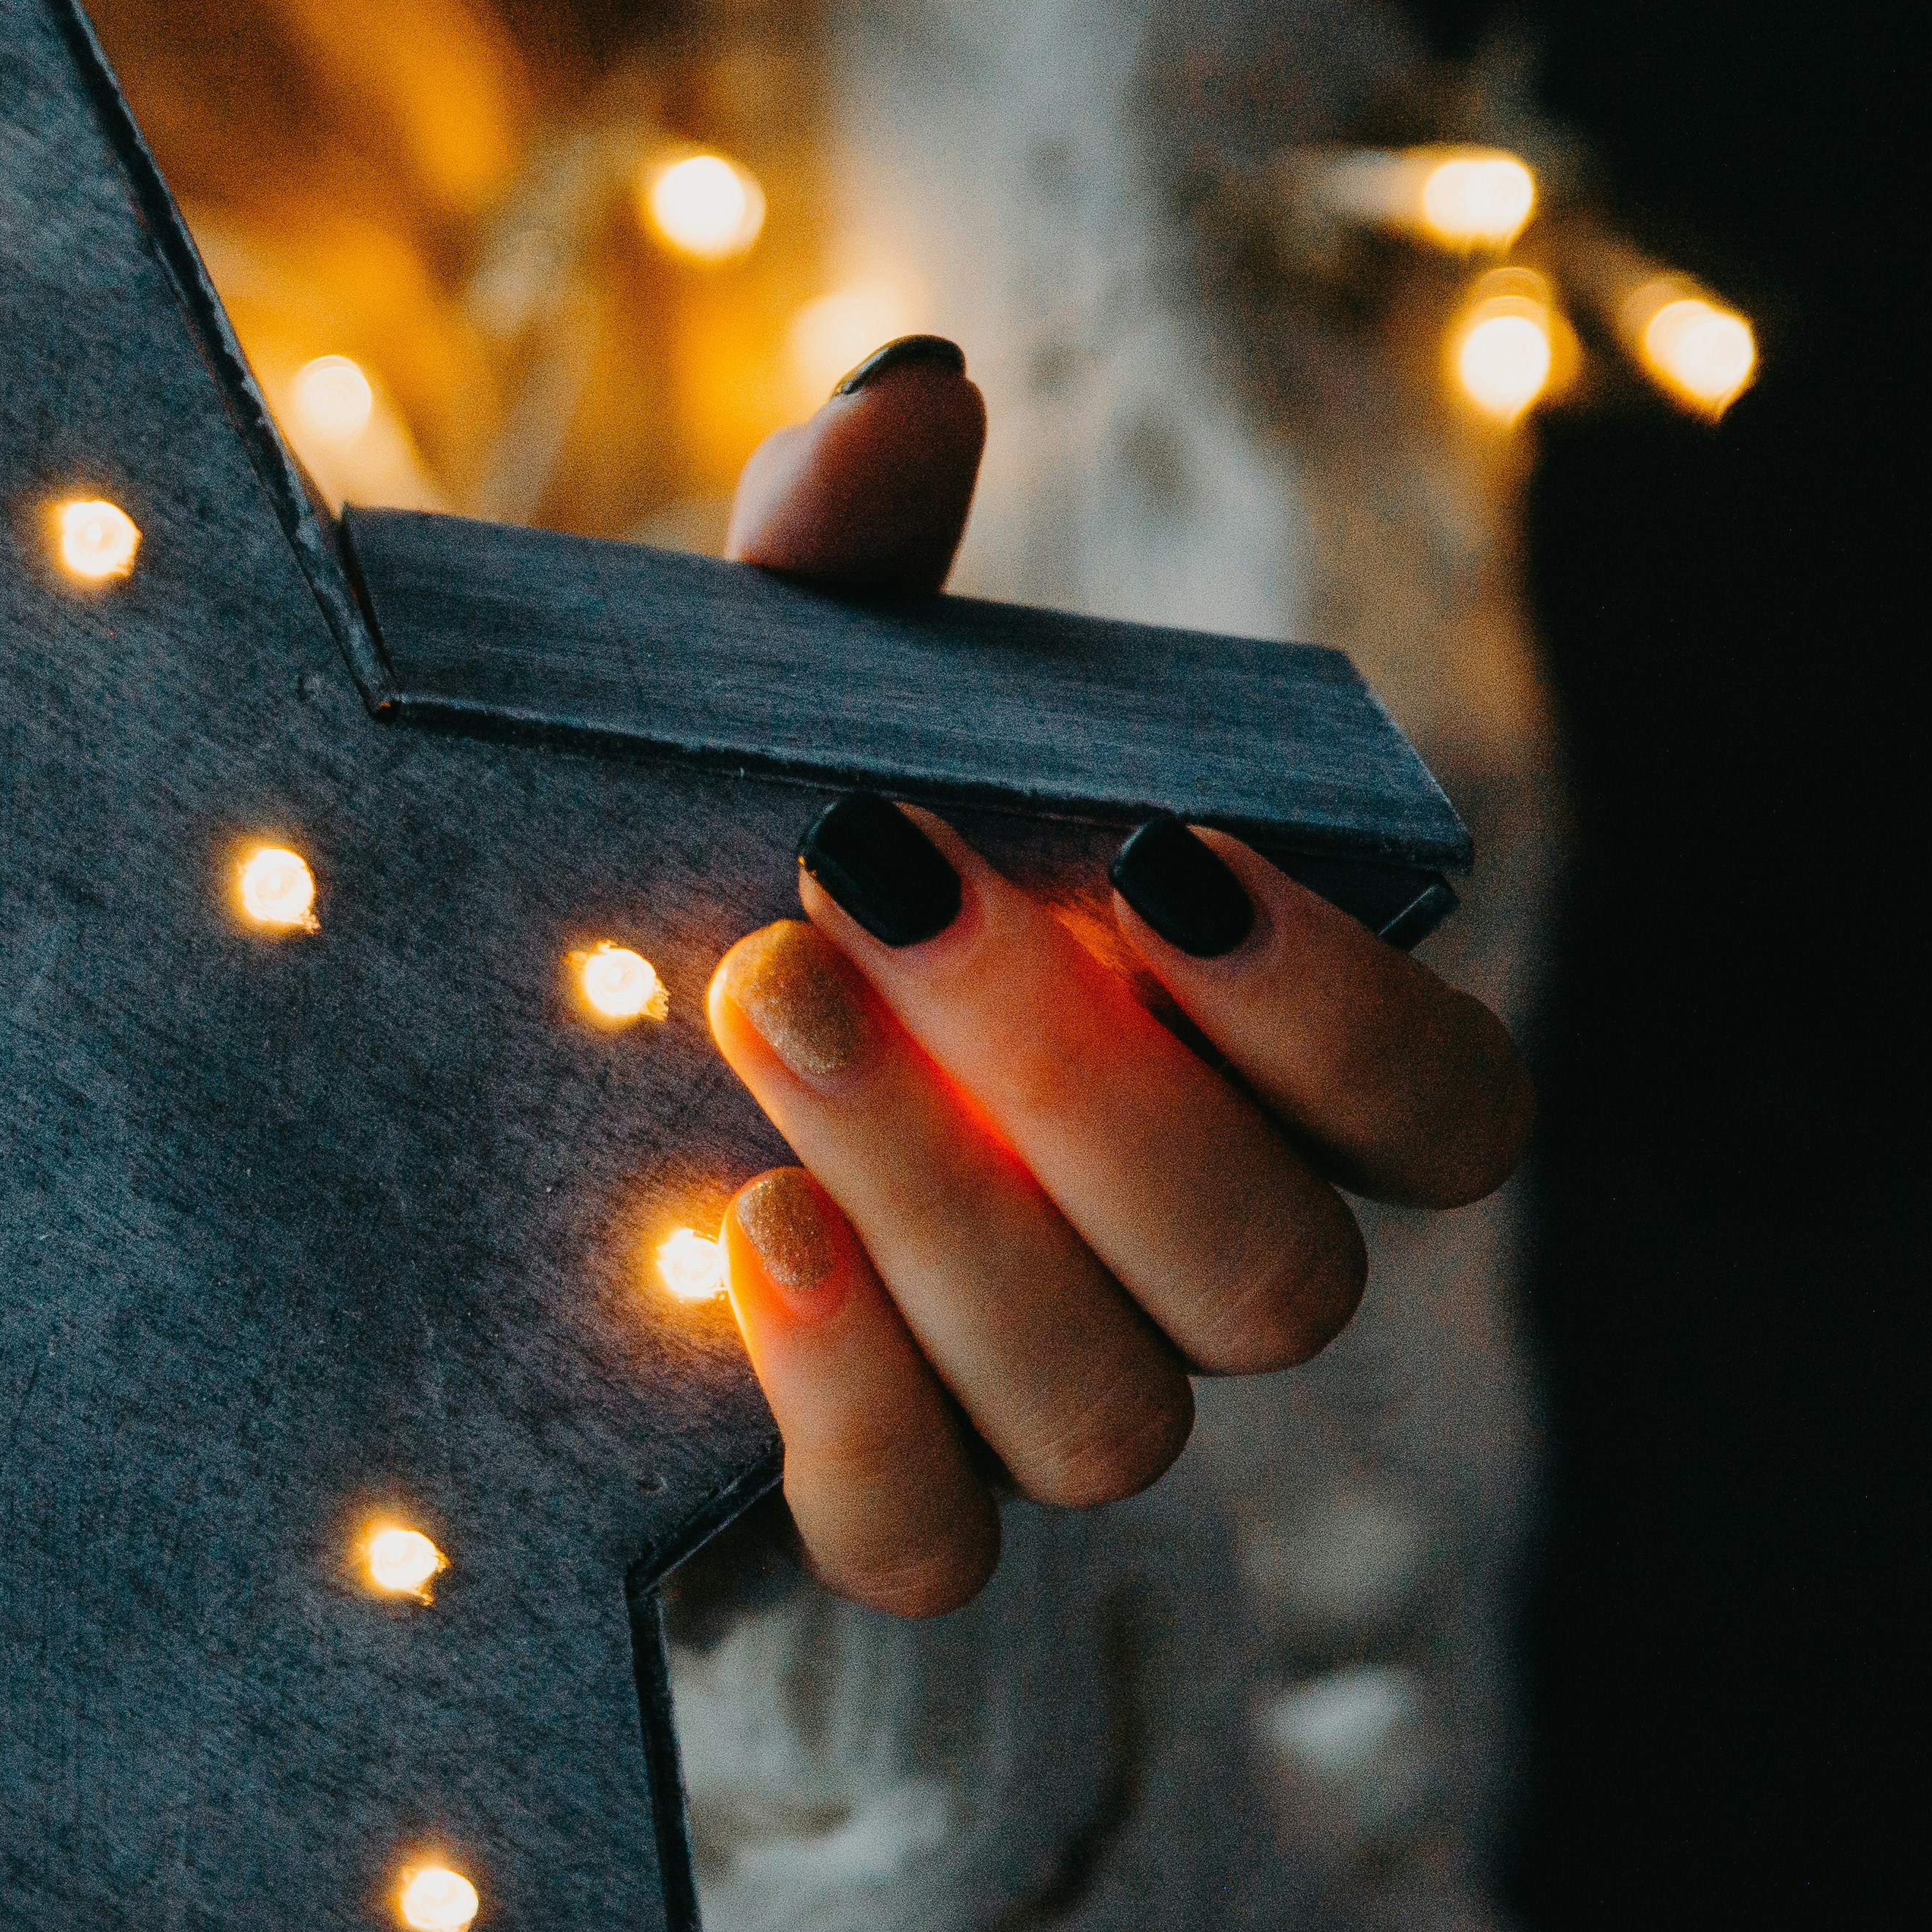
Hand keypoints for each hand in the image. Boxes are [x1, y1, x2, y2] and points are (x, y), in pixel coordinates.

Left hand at [702, 340, 1533, 1615]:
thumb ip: (851, 573)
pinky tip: (741, 1234)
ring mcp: (1028, 1412)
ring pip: (1109, 1412)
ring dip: (945, 1204)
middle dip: (1088, 1075)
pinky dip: (849, 1402)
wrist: (483, 1101)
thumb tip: (907, 393)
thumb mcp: (764, 718)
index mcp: (1242, 1088)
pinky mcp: (859, 1513)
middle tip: (862, 870)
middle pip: (1269, 1266)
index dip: (1356, 1018)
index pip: (1448, 1116)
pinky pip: (915, 1538)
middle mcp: (1179, 1277)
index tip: (1176, 855)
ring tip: (756, 996)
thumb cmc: (720, 886)